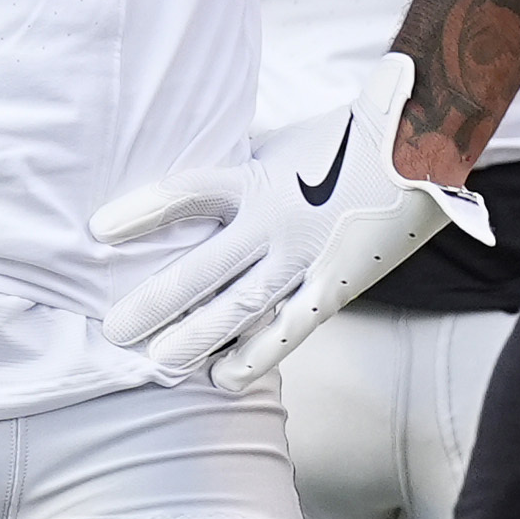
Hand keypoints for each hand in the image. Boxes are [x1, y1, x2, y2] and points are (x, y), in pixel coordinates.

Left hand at [94, 55, 487, 391]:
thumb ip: (233, 165)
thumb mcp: (276, 142)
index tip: (98, 230)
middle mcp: (278, 221)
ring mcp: (308, 258)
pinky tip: (222, 379)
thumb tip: (186, 171)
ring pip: (242, 308)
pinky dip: (256, 356)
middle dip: (155, 301)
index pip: (187, 194)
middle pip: (203, 269)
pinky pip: (291, 329)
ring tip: (155, 363)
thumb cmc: (340, 139)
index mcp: (258, 177)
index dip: (142, 211)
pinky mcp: (337, 284)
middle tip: (112, 330)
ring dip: (197, 338)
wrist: (421, 146)